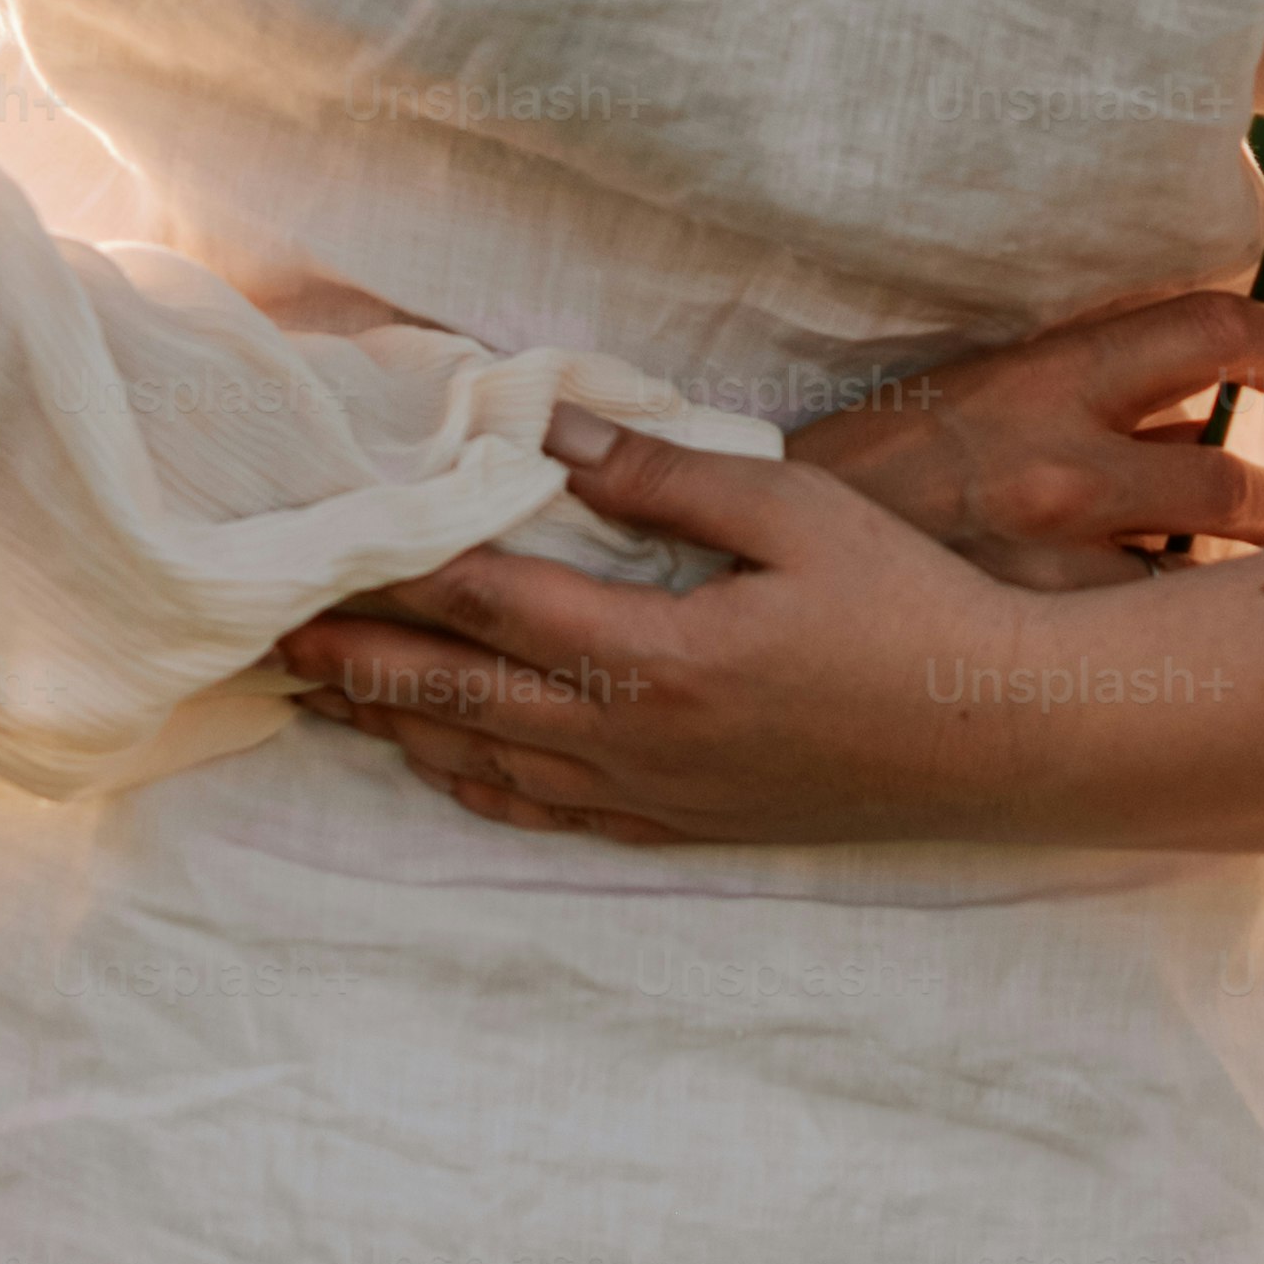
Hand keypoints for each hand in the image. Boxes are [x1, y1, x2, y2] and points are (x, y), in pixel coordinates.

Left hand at [278, 426, 1068, 845]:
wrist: (995, 738)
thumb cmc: (907, 609)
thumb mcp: (795, 515)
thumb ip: (665, 478)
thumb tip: (552, 437)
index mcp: (656, 657)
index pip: (488, 606)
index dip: (392, 577)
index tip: (316, 553)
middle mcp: (634, 740)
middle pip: (459, 697)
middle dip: (357, 663)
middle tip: (268, 639)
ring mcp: (654, 795)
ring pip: (488, 766)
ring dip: (399, 726)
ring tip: (326, 695)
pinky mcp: (683, 825)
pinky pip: (549, 815)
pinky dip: (476, 787)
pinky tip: (443, 766)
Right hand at [783, 289, 1263, 590]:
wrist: (765, 551)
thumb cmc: (875, 463)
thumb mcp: (977, 389)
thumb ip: (1083, 391)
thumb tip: (1190, 401)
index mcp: (1046, 379)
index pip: (1210, 334)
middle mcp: (1065, 469)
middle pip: (1239, 482)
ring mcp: (1056, 566)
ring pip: (1204, 570)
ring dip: (1247, 571)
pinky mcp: (1038, 638)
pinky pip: (1144, 632)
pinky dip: (1171, 626)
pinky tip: (1182, 636)